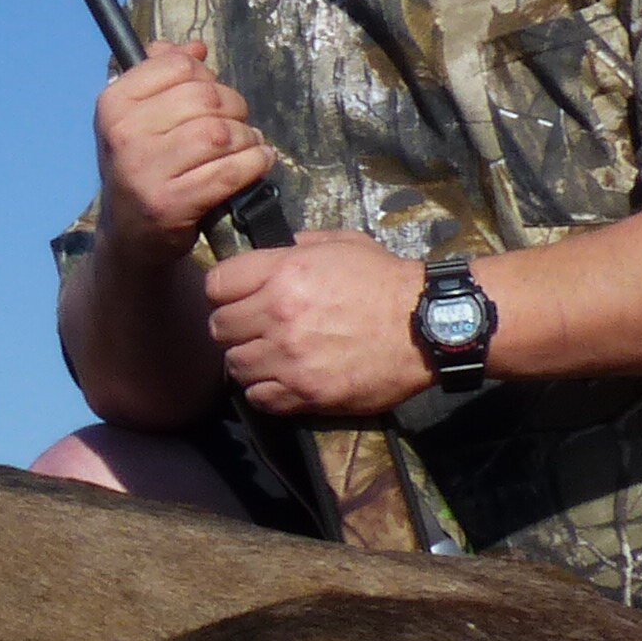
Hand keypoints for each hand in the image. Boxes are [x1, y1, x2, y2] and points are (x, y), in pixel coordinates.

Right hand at [89, 43, 276, 257]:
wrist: (130, 233)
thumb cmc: (144, 164)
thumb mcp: (139, 116)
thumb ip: (163, 74)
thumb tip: (195, 47)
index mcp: (114, 103)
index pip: (179, 65)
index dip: (206, 76)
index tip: (209, 97)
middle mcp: (123, 133)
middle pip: (205, 97)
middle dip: (234, 108)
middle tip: (235, 126)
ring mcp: (144, 169)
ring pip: (220, 133)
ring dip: (246, 138)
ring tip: (247, 145)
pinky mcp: (170, 203)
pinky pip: (229, 171)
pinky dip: (253, 164)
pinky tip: (257, 162)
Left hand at [202, 230, 433, 415]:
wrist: (426, 325)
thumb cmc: (386, 280)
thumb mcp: (343, 244)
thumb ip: (302, 244)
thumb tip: (281, 246)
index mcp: (283, 273)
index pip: (215, 284)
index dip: (224, 291)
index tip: (237, 297)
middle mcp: (278, 314)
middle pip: (219, 328)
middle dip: (232, 328)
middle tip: (252, 330)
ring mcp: (290, 357)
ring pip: (235, 365)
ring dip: (247, 361)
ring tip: (267, 357)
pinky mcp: (306, 392)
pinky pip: (259, 397)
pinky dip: (264, 390)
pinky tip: (279, 380)